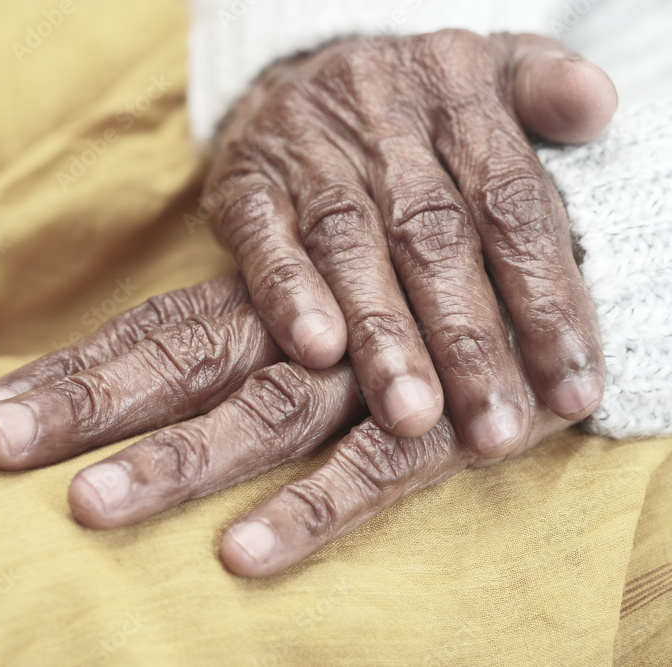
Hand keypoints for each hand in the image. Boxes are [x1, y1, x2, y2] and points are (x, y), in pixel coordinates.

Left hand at [0, 276, 571, 576]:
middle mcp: (296, 334)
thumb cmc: (392, 319)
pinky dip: (308, 511)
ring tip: (90, 504)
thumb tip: (123, 387)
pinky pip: (367, 473)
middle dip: (87, 406)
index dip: (69, 372)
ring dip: (175, 462)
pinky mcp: (431, 428)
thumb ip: (228, 344)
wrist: (530, 298)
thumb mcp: (305, 320)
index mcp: (260, 305)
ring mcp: (362, 380)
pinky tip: (241, 556)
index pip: (149, 333)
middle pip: (178, 364)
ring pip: (257, 419)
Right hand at [204, 30, 615, 457]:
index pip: (513, 201)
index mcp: (459, 90)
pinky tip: (317, 352)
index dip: (545, 297)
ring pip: (349, 245)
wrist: (303, 71)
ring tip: (411, 416)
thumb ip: (549, 89)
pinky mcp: (244, 185)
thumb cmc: (419, 101)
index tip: (571, 388)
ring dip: (382, 335)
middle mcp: (383, 118)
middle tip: (493, 427)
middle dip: (466, 339)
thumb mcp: (495, 69)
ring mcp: (306, 151)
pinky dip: (288, 294)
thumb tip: (599, 110)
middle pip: (432, 235)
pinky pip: (263, 240)